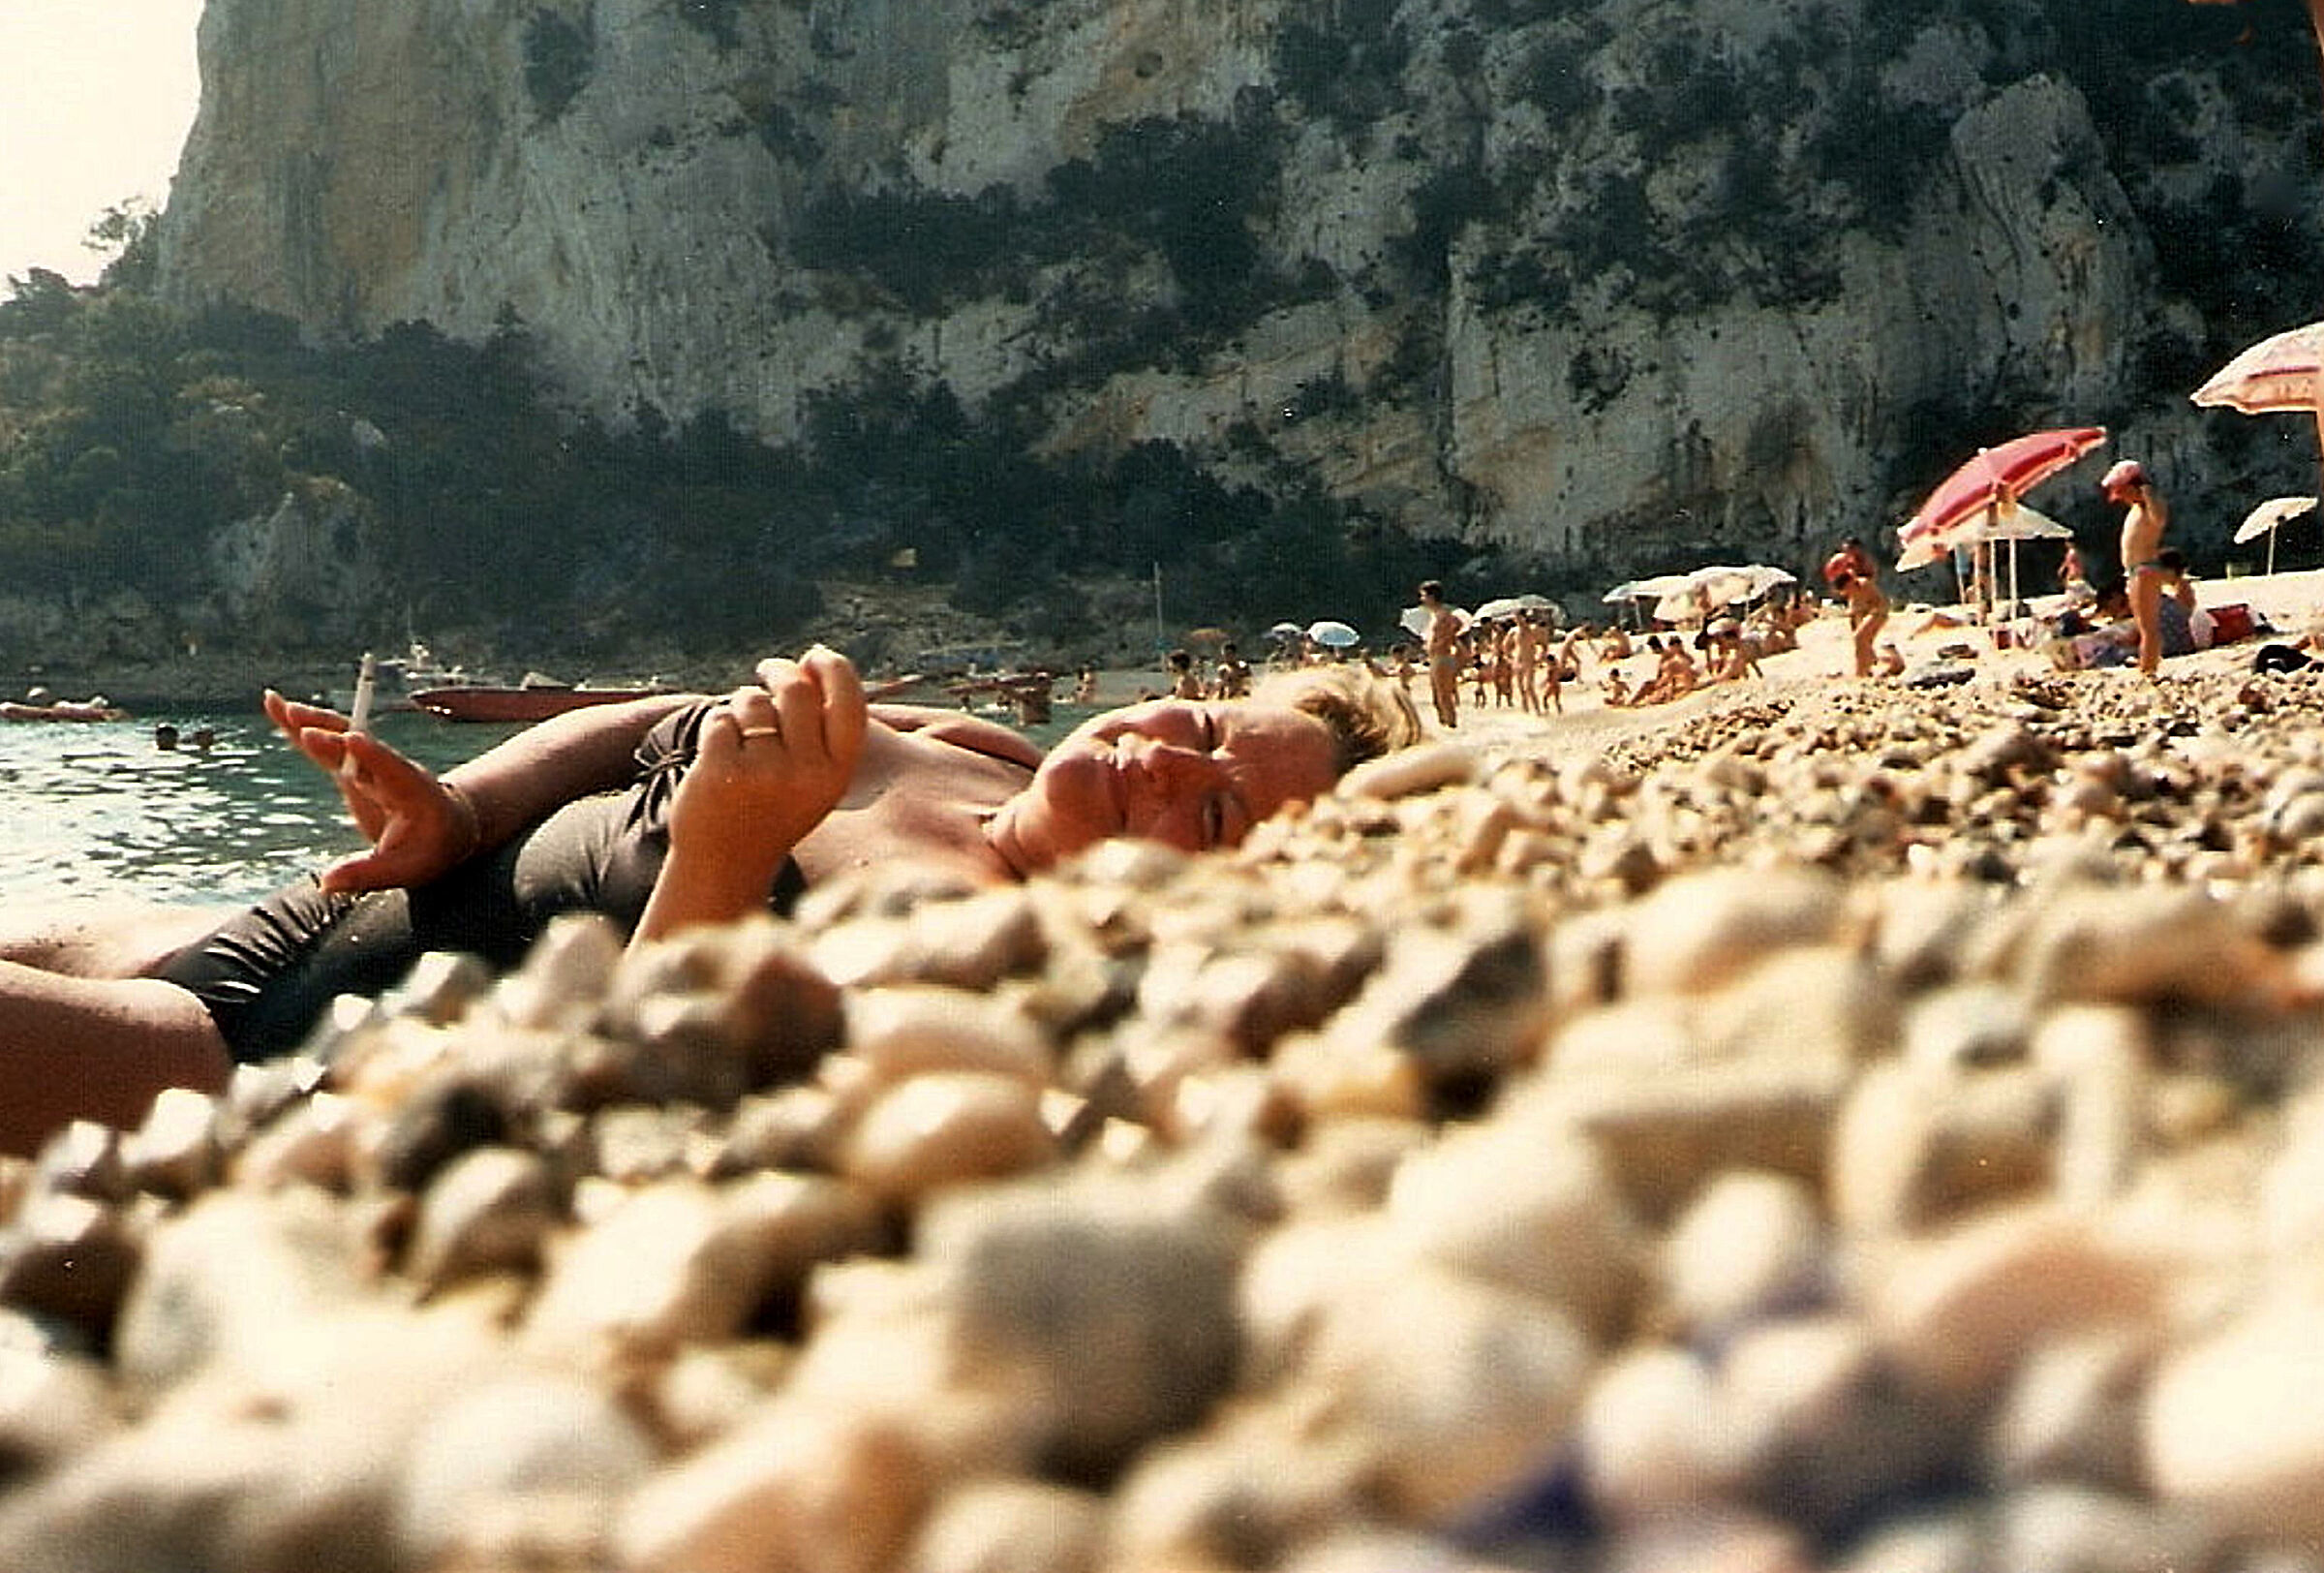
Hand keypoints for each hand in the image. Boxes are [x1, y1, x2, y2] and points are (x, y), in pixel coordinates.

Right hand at [262, 689, 477, 893]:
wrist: (449, 828)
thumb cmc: (433, 849)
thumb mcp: (407, 870)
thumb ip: (368, 874)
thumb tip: (326, 883)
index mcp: (413, 792)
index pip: (392, 770)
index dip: (372, 755)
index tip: (353, 739)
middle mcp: (391, 771)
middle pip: (360, 749)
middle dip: (333, 739)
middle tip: (305, 729)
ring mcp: (370, 766)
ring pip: (341, 737)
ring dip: (313, 723)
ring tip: (279, 705)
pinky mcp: (352, 768)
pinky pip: (327, 745)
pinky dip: (303, 728)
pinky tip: (278, 708)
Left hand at [664, 646, 867, 884]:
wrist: (726, 865)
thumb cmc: (774, 808)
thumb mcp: (814, 778)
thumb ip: (820, 727)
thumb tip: (809, 662)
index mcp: (837, 774)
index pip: (849, 703)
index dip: (835, 669)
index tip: (815, 655)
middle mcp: (806, 773)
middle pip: (796, 690)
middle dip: (778, 671)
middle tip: (767, 670)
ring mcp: (763, 773)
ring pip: (752, 702)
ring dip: (742, 707)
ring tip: (741, 737)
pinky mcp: (721, 772)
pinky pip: (719, 720)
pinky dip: (715, 729)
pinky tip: (719, 756)